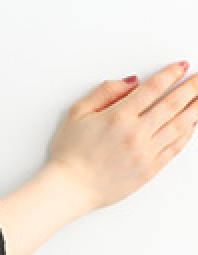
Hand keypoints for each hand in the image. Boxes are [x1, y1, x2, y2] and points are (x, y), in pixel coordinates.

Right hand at [46, 61, 197, 213]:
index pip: (152, 89)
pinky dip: (187, 133)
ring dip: (196, 108)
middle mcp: (136, 134)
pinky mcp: (150, 169)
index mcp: (118, 117)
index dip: (170, 75)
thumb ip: (105, 93)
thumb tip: (131, 82)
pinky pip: (175, 147)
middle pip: (172, 104)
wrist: (70, 188)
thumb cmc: (70, 154)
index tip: (180, 66)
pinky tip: (192, 124)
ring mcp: (146, 152)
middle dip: (191, 87)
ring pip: (180, 125)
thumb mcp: (77, 114)